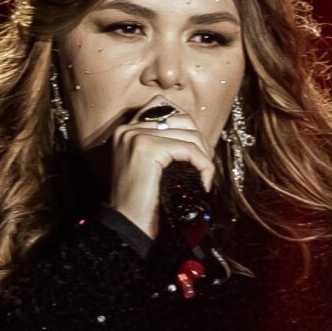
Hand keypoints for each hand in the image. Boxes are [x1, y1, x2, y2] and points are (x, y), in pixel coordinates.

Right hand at [106, 94, 215, 242]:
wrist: (128, 224)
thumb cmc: (142, 200)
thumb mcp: (148, 166)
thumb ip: (162, 144)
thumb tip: (194, 133)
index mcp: (126, 129)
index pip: (164, 106)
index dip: (187, 127)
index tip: (195, 151)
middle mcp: (129, 128)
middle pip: (181, 118)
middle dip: (200, 142)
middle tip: (204, 165)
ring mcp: (136, 136)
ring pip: (189, 135)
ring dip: (204, 156)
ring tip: (204, 176)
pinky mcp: (148, 149)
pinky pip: (190, 150)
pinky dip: (203, 166)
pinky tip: (204, 182)